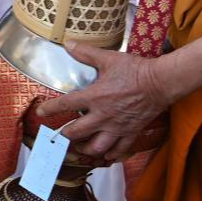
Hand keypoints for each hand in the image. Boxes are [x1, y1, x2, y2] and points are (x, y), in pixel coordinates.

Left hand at [35, 42, 172, 162]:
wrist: (160, 83)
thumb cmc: (135, 70)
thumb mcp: (109, 58)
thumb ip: (86, 53)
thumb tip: (68, 44)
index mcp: (95, 97)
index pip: (66, 105)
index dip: (50, 110)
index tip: (40, 114)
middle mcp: (103, 116)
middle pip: (77, 133)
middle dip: (65, 135)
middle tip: (59, 136)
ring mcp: (117, 127)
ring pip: (96, 147)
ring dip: (85, 150)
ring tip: (79, 148)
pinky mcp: (131, 133)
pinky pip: (119, 151)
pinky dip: (111, 155)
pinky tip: (106, 155)